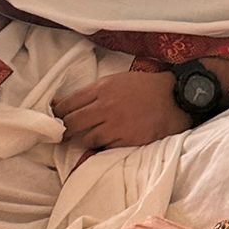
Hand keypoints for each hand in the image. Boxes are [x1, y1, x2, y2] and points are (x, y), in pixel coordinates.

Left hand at [52, 70, 188, 151]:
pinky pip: (104, 147)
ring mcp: (116, 125)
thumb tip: (67, 104)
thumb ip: (93, 92)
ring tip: (85, 137)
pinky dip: (101, 145)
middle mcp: (105, 107)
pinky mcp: (127, 140)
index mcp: (101, 89)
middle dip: (64, 130)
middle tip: (62, 134)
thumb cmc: (144, 87)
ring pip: (85, 138)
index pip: (67, 104)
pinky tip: (105, 141)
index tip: (54, 118)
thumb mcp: (116, 81)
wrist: (174, 98)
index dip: (57, 114)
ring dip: (83, 139)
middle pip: (71, 124)